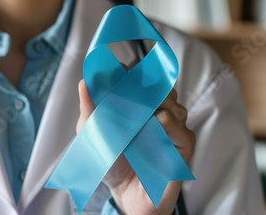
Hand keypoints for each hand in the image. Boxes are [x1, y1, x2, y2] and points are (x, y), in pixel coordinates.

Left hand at [76, 80, 195, 214]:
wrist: (124, 195)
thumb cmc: (111, 162)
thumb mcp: (94, 134)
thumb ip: (90, 110)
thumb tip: (84, 83)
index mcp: (137, 106)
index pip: (139, 78)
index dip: (129, 72)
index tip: (116, 71)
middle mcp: (156, 111)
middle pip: (158, 84)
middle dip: (144, 83)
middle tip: (127, 88)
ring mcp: (171, 127)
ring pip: (171, 101)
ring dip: (155, 101)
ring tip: (139, 110)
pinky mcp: (182, 146)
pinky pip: (181, 128)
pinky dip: (169, 122)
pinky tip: (157, 123)